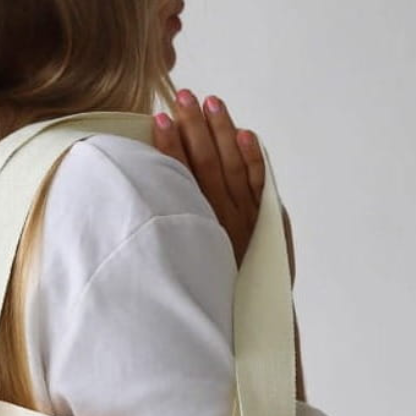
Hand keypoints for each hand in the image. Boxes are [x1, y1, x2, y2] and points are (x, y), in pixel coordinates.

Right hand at [152, 90, 295, 286]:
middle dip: (193, 128)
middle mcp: (224, 218)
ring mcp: (250, 217)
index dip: (169, 148)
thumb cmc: (214, 297)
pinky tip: (246, 134)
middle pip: (207, 164)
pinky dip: (255, 158)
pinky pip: (262, 184)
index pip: (181, 178)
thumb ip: (173, 235)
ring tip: (211, 102)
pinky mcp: (270, 219)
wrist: (255, 319)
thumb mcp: (186, 267)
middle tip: (182, 96)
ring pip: (234, 166)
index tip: (157, 119)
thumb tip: (145, 202)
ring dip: (221, 132)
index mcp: (199, 228)